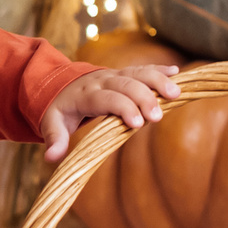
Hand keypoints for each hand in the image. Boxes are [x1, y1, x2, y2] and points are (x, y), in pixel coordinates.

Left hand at [41, 64, 180, 161]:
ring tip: (175, 94)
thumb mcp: (51, 124)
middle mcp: (102, 81)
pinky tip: (176, 73)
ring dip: (157, 81)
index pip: (106, 99)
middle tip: (157, 117)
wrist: (59, 84)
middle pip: (125, 85)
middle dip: (143, 99)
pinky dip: (158, 70)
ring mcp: (115, 75)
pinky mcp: (124, 74)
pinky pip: (142, 69)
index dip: (122, 108)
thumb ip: (54, 139)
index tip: (137, 124)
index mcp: (85, 94)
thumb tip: (51, 158)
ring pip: (137, 73)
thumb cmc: (59, 109)